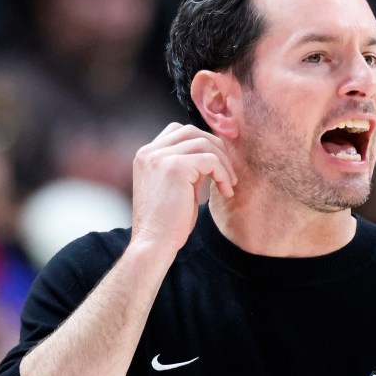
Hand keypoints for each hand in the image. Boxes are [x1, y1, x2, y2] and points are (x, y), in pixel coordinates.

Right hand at [130, 123, 236, 250]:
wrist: (154, 244)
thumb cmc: (168, 222)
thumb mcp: (178, 187)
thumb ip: (189, 167)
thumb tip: (212, 155)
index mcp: (146, 155)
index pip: (178, 131)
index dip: (203, 143)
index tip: (218, 163)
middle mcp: (149, 152)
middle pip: (191, 131)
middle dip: (215, 148)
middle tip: (229, 172)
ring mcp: (160, 157)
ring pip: (204, 143)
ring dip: (223, 163)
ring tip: (229, 184)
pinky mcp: (175, 167)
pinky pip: (210, 160)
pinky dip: (223, 174)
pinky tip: (226, 191)